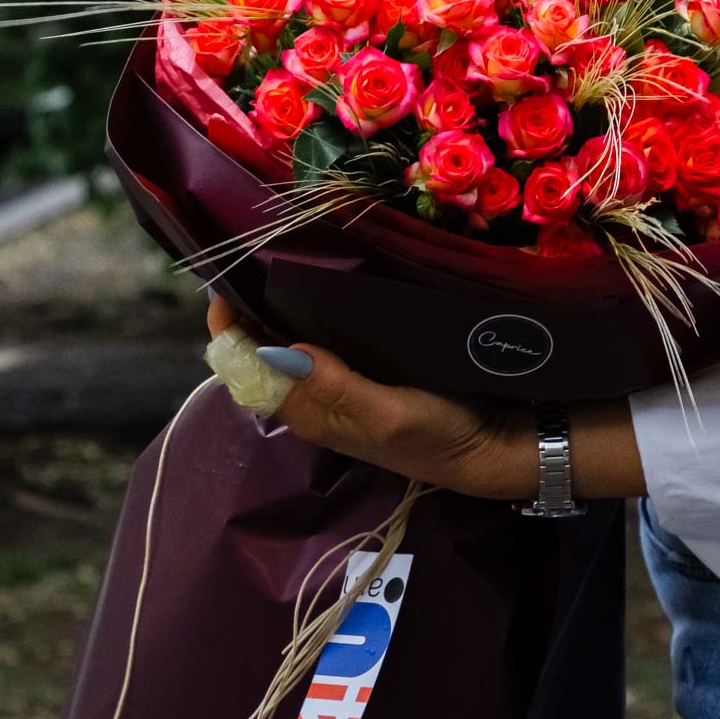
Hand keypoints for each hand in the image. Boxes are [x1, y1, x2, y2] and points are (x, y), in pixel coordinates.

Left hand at [205, 296, 537, 499]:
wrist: (492, 450)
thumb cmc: (440, 436)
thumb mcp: (390, 414)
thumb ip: (337, 387)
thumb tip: (282, 350)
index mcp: (312, 416)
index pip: (251, 377)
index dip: (232, 338)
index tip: (227, 292)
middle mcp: (317, 405)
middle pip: (265, 363)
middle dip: (250, 321)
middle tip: (250, 268)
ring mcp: (341, 392)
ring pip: (291, 354)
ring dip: (279, 318)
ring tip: (278, 270)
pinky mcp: (365, 380)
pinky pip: (323, 350)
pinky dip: (313, 322)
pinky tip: (323, 294)